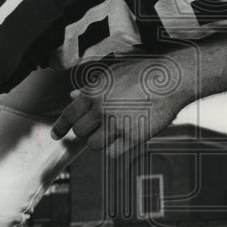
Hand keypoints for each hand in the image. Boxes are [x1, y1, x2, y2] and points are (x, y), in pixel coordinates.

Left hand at [50, 54, 191, 157]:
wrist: (170, 80)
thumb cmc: (144, 74)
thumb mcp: (113, 74)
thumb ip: (91, 88)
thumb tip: (73, 96)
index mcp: (94, 92)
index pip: (69, 114)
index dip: (60, 127)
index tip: (56, 136)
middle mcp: (101, 109)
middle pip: (80, 131)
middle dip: (86, 131)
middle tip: (99, 127)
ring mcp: (116, 124)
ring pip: (93, 144)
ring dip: (100, 141)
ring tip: (114, 131)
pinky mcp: (131, 137)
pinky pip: (112, 152)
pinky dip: (115, 148)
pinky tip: (124, 138)